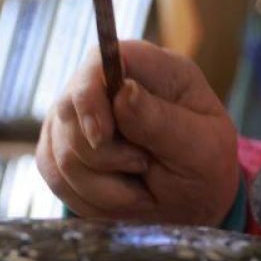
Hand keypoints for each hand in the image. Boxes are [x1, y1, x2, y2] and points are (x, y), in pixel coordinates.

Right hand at [36, 40, 240, 224]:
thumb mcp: (200, 148)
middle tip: (144, 166)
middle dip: (105, 155)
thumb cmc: (204, 167)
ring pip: (61, 151)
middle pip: (70, 109)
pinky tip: (121, 194)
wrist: (191, 202)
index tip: (101, 137)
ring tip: (140, 186)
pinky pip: (56, 176)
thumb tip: (124, 90)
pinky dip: (89, 197)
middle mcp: (110, 84)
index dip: (89, 94)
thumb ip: (162, 121)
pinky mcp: (62, 148)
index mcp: (155, 69)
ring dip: (103, 185)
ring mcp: (81, 116)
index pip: (102, 58)